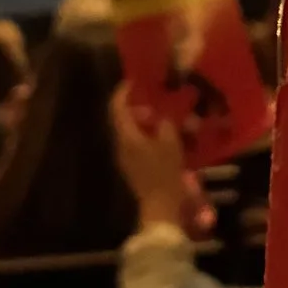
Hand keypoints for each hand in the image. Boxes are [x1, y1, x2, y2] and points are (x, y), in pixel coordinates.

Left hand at [108, 82, 188, 231]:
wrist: (160, 207)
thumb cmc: (165, 173)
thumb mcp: (170, 143)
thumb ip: (165, 123)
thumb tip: (163, 116)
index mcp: (126, 136)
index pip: (117, 107)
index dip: (122, 92)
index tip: (133, 80)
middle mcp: (120, 145)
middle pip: (122, 119)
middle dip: (138, 107)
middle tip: (155, 100)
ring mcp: (125, 158)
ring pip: (130, 132)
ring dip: (143, 122)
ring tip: (163, 118)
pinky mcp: (133, 168)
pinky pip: (136, 144)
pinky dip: (146, 135)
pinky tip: (163, 138)